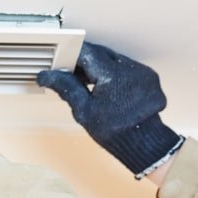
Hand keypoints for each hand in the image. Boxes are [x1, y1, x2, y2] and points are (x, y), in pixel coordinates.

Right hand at [38, 42, 183, 177]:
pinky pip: (128, 68)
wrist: (144, 144)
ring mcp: (142, 72)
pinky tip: (110, 88)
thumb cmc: (116, 132)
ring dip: (101, 67)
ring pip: (114, 60)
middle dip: (85, 61)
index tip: (63, 61)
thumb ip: (66, 87)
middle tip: (73, 73)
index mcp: (113, 75)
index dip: (72, 55)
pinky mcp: (149, 78)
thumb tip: (48, 76)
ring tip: (91, 83)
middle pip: (101, 54)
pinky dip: (116, 73)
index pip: (87, 52)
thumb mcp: (84, 111)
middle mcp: (130, 69)